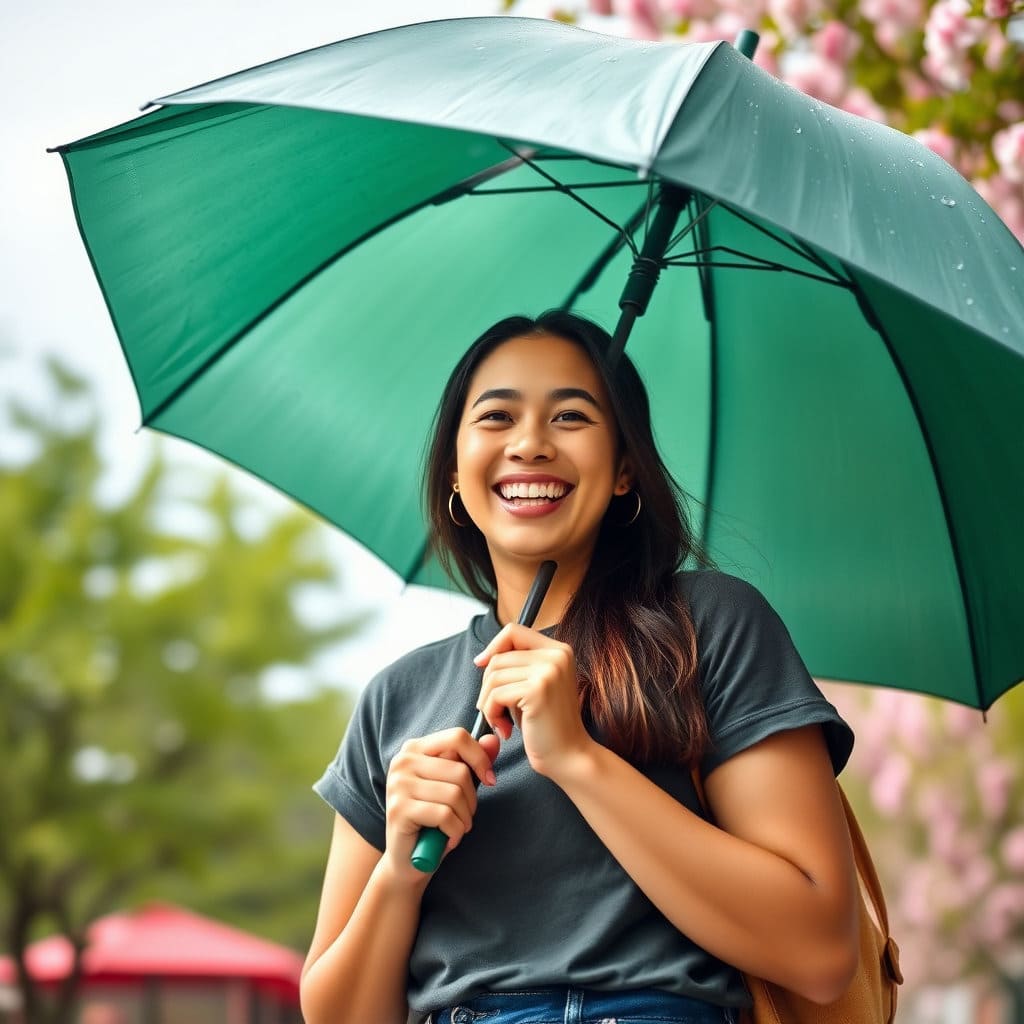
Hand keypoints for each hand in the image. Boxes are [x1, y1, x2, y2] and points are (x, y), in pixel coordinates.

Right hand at [383, 728, 499, 879]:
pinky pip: (445, 815)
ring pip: (454, 794)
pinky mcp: (399, 809)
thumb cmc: (435, 820)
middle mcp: (403, 761)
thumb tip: (493, 740)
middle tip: (464, 816)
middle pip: (460, 771)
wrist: (408, 861)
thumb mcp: (456, 787)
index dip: (480, 758)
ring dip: (464, 819)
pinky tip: (448, 840)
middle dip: (471, 800)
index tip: (489, 780)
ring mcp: (398, 784)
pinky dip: (455, 832)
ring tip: (456, 828)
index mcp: (415, 748)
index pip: (457, 737)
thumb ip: (473, 761)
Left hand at [474, 623, 592, 778]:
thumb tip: (482, 658)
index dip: (493, 646)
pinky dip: (492, 714)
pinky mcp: (538, 690)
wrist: (569, 757)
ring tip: (502, 723)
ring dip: (489, 703)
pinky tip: (506, 730)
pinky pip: (496, 695)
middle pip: (499, 657)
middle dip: (488, 686)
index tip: (481, 664)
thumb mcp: (536, 686)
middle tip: (497, 713)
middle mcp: (557, 655)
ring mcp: (549, 671)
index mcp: (559, 650)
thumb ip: (519, 666)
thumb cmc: (547, 726)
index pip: (514, 630)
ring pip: (494, 676)